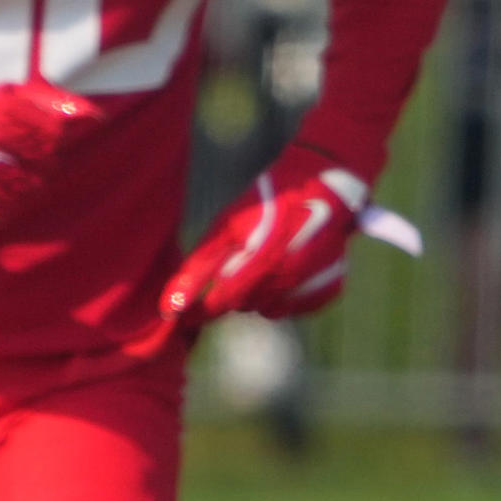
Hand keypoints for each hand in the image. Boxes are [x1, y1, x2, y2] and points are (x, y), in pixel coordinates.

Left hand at [132, 160, 369, 359]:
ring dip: (255, 294)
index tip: (182, 312)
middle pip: (243, 305)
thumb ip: (200, 267)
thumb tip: (171, 307)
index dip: (200, 309)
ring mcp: (313, 282)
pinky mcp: (329, 288)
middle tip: (235, 266)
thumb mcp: (227, 226)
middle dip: (230, 293)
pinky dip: (282, 296)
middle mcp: (290, 273)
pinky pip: (292, 307)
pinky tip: (283, 271)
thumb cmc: (267, 202)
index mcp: (261, 254)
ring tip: (260, 264)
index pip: (221, 300)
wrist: (323, 187)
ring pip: (266, 309)